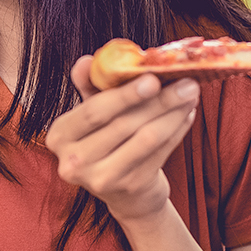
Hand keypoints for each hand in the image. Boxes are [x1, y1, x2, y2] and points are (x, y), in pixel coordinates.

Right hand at [44, 56, 199, 223]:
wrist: (121, 190)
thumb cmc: (105, 140)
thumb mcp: (91, 113)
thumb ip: (89, 85)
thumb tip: (87, 61)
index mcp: (60, 136)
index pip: (93, 112)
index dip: (124, 95)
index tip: (153, 78)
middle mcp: (74, 162)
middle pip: (123, 124)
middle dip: (159, 100)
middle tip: (186, 83)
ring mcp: (102, 179)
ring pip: (146, 139)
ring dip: (173, 114)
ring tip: (190, 95)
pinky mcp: (130, 187)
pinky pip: (160, 152)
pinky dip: (177, 131)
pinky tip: (186, 115)